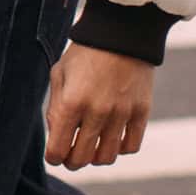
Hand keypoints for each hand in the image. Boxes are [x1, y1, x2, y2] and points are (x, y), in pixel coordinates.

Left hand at [45, 44, 153, 169]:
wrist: (121, 33)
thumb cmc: (84, 54)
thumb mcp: (60, 74)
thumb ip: (55, 108)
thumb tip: (58, 137)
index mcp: (71, 102)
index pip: (57, 151)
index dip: (53, 157)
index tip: (55, 152)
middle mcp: (96, 112)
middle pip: (81, 159)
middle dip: (72, 161)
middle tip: (72, 153)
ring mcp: (121, 113)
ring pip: (107, 157)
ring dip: (96, 157)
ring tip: (93, 146)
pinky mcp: (142, 111)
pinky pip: (131, 146)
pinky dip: (121, 148)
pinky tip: (113, 137)